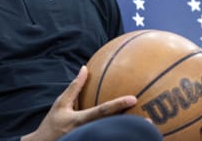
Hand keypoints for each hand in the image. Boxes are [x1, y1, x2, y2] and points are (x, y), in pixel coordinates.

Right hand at [21, 65, 136, 140]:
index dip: (118, 105)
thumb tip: (85, 68)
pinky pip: (107, 140)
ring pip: (112, 137)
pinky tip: (130, 136)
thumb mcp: (61, 103)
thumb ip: (75, 86)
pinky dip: (118, 137)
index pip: (102, 111)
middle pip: (113, 128)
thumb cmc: (52, 122)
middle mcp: (88, 132)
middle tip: (149, 120)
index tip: (133, 99)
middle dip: (131, 125)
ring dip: (128, 134)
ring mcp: (90, 139)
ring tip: (147, 131)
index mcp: (80, 119)